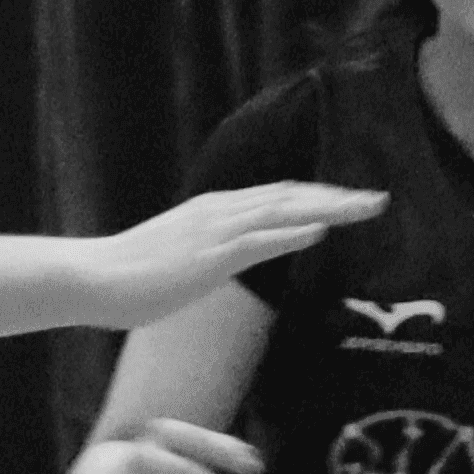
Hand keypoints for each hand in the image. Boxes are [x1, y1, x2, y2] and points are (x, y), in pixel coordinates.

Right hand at [80, 182, 382, 326]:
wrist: (93, 278)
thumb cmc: (132, 275)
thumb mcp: (183, 256)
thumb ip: (213, 250)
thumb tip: (230, 257)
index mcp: (215, 210)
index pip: (278, 196)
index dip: (320, 195)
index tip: (354, 199)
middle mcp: (220, 212)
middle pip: (290, 196)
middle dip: (338, 196)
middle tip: (380, 199)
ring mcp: (214, 233)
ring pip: (283, 211)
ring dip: (329, 207)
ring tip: (367, 207)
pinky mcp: (208, 259)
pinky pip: (257, 243)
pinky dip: (292, 234)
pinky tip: (322, 230)